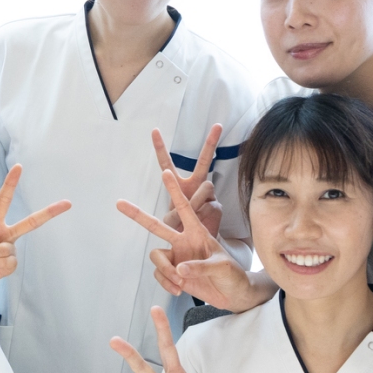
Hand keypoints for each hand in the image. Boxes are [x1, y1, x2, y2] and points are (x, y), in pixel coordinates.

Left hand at [0, 164, 71, 291]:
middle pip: (30, 222)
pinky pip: (10, 264)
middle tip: (67, 203)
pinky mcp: (10, 265)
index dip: (11, 184)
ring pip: (9, 250)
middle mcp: (5, 233)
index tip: (19, 166)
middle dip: (49, 212)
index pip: (4, 201)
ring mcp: (9, 249)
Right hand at [118, 169, 251, 309]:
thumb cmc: (232, 274)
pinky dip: (166, 283)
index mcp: (197, 232)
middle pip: (156, 225)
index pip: (185, 207)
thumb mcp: (221, 266)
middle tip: (119, 203)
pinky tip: (179, 290)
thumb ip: (200, 266)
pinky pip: (159, 274)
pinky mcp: (173, 273)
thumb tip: (179, 269)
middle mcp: (183, 241)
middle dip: (138, 214)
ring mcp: (177, 257)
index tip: (165, 173)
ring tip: (180, 282)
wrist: (232, 294)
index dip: (174, 191)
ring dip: (164, 270)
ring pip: (156, 256)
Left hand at [153, 125, 224, 239]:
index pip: (167, 163)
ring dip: (194, 202)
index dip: (160, 148)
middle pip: (203, 162)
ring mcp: (208, 195)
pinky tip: (201, 224)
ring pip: (205, 186)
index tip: (154, 130)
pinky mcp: (217, 206)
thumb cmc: (180, 229)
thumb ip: (172, 217)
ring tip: (190, 217)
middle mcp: (195, 186)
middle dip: (210, 143)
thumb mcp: (170, 222)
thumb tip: (182, 213)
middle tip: (218, 126)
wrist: (197, 246)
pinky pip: (211, 205)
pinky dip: (202, 215)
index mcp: (177, 186)